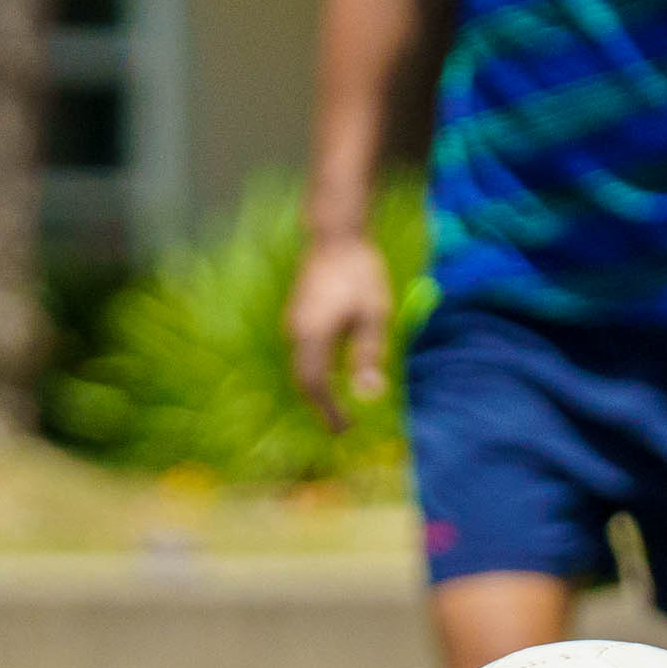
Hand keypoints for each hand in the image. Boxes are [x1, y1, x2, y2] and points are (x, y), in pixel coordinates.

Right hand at [285, 227, 394, 421]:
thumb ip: (368, 354)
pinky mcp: (296, 318)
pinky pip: (301, 355)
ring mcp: (292, 323)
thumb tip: (369, 393)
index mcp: (312, 334)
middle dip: (320, 406)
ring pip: (300, 368)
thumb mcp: (374, 314)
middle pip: (302, 380)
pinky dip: (314, 374)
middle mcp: (295, 332)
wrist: (335, 238)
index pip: (315, 384)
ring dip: (316, 391)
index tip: (344, 430)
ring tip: (337, 410)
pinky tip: (331, 380)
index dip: (328, 411)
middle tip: (342, 427)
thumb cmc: (359, 273)